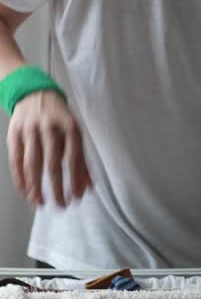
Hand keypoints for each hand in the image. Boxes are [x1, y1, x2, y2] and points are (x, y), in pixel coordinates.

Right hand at [7, 90, 91, 207]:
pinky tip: (24, 190)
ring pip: (32, 163)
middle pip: (53, 163)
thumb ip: (81, 160)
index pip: (74, 158)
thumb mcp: (74, 133)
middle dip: (57, 187)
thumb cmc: (59, 118)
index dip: (75, 180)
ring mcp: (30, 130)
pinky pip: (16, 159)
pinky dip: (20, 177)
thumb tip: (87, 187)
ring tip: (40, 203)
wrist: (35, 93)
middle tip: (60, 205)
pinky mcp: (15, 133)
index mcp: (70, 128)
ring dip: (36, 186)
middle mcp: (50, 128)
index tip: (76, 197)